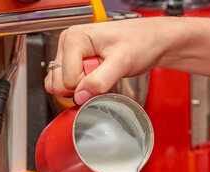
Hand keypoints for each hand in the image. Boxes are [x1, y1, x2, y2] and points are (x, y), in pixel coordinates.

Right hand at [44, 17, 177, 103]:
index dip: (85, 87)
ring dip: (82, 88)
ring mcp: (71, 53)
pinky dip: (83, 87)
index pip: (65, 79)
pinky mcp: (77, 61)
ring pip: (62, 84)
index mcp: (75, 39)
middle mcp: (68, 43)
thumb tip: (80, 96)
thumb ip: (100, 81)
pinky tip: (97, 78)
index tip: (103, 79)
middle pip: (59, 82)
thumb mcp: (121, 63)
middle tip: (103, 76)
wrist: (150, 41)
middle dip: (81, 88)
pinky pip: (69, 83)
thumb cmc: (139, 43)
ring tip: (101, 75)